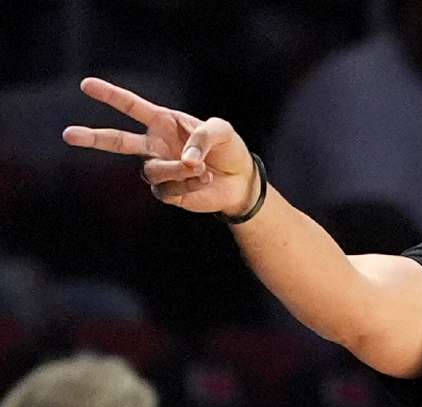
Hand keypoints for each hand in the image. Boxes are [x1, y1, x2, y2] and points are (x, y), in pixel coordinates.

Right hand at [62, 77, 256, 215]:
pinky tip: (205, 178)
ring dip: (176, 169)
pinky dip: (190, 183)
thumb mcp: (222, 131)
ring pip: (152, 170)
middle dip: (93, 138)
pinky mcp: (167, 192)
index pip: (132, 107)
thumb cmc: (228, 149)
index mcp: (163, 122)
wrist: (240, 180)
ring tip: (200, 167)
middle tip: (68, 134)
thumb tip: (185, 160)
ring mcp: (159, 169)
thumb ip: (202, 137)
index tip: (86, 85)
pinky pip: (169, 188)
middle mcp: (155, 145)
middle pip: (117, 141)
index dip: (110, 95)